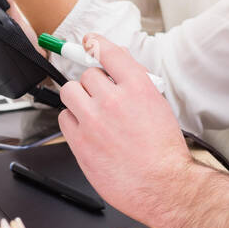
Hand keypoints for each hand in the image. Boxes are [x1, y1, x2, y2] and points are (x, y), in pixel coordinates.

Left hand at [56, 35, 192, 219]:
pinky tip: (86, 130)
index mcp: (138, 87)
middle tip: (101, 97)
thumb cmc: (165, 152)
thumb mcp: (158, 107)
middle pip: (87, 74)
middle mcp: (113, 100)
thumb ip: (136, 84)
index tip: (88, 41)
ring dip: (79, 98)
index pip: (108, 52)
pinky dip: (72, 121)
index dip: (95, 43)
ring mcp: (94, 120)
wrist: (163, 186)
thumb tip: (119, 65)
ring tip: (91, 112)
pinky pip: (63, 118)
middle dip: (93, 84)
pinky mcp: (80, 142)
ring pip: (70, 92)